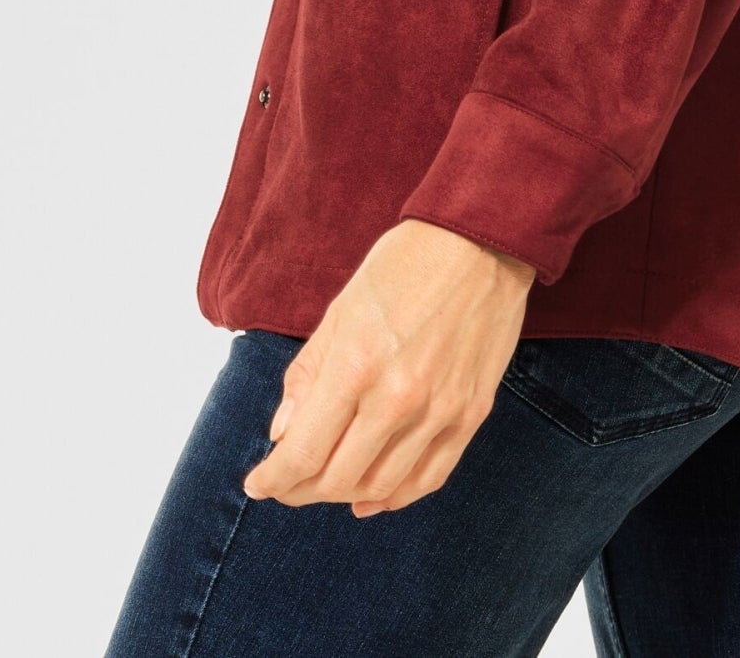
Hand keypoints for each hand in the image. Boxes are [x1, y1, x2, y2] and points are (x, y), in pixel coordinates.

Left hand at [240, 217, 536, 515]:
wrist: (482, 242)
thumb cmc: (404, 264)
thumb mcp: (341, 308)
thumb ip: (308, 374)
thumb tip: (282, 433)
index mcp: (357, 365)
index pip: (303, 452)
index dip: (274, 479)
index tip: (257, 484)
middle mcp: (399, 398)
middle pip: (337, 479)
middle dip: (300, 490)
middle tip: (287, 484)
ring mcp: (440, 411)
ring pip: (381, 487)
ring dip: (344, 495)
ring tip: (325, 484)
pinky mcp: (471, 415)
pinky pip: (429, 478)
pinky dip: (396, 496)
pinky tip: (372, 495)